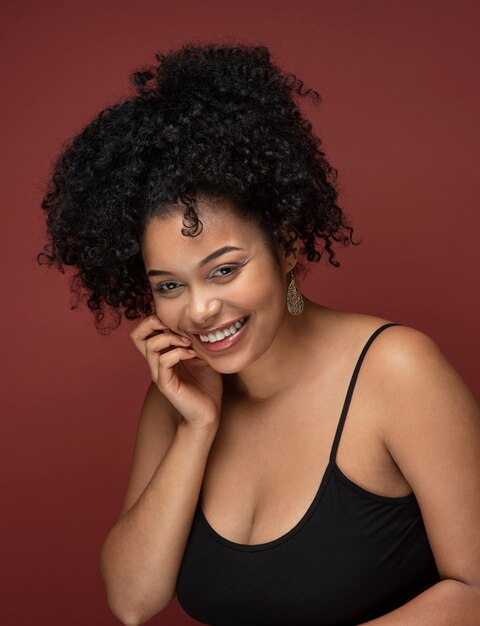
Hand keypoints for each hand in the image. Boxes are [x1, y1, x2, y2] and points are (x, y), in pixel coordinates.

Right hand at [130, 315, 222, 429]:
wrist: (208, 412)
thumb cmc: (206, 384)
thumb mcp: (202, 355)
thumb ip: (194, 339)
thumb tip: (198, 320)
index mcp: (162, 354)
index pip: (144, 331)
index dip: (156, 319)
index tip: (178, 321)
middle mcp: (156, 363)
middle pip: (137, 335)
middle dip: (154, 323)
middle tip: (174, 326)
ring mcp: (159, 373)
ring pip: (151, 346)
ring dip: (171, 338)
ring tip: (188, 343)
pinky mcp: (166, 384)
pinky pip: (164, 361)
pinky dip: (178, 352)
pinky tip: (192, 355)